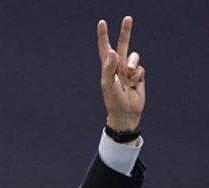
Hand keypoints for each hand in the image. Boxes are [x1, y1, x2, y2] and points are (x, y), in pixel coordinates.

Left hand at [97, 16, 144, 132]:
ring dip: (133, 64)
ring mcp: (129, 70)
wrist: (126, 112)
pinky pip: (141, 69)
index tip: (102, 23)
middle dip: (125, 32)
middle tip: (128, 18)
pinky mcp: (139, 75)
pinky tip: (135, 85)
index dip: (103, 36)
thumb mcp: (108, 85)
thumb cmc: (113, 100)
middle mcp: (118, 66)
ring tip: (130, 76)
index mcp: (107, 67)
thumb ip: (109, 68)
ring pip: (135, 57)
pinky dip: (138, 76)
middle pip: (123, 45)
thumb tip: (112, 52)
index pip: (105, 48)